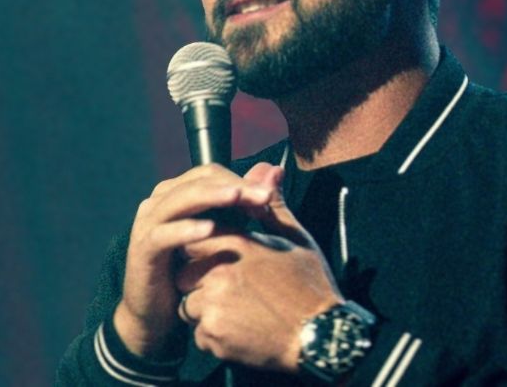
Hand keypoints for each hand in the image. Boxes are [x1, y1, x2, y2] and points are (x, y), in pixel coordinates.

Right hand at [114, 164, 275, 357]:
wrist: (158, 313)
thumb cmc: (194, 272)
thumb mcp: (225, 235)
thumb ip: (245, 204)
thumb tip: (274, 170)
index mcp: (177, 192)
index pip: (211, 173)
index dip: (241, 180)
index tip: (269, 197)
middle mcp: (159, 201)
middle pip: (198, 181)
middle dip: (233, 186)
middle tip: (264, 197)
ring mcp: (147, 223)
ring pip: (181, 200)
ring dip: (211, 197)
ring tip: (238, 198)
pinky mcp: (142, 250)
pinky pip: (163, 235)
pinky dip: (186, 229)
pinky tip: (209, 229)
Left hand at [175, 162, 342, 370]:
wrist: (322, 338)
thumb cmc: (309, 286)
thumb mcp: (295, 239)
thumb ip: (270, 205)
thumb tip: (266, 168)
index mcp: (235, 245)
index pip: (194, 240)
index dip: (205, 253)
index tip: (223, 264)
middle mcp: (218, 272)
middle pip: (184, 274)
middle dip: (199, 283)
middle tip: (233, 293)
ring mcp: (213, 305)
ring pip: (188, 306)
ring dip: (205, 311)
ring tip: (241, 313)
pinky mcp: (212, 335)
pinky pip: (199, 334)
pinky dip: (214, 337)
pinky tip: (242, 332)